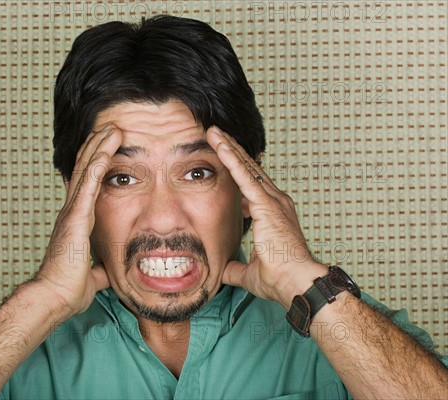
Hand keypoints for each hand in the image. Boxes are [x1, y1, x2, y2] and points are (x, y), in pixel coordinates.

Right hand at [34, 124, 121, 314]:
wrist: (55, 298)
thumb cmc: (68, 288)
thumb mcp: (91, 275)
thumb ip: (99, 268)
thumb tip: (106, 272)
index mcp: (75, 221)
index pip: (85, 186)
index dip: (94, 165)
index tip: (105, 149)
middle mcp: (71, 211)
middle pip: (84, 171)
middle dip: (97, 148)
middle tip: (110, 129)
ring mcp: (71, 212)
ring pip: (86, 170)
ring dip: (99, 147)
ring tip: (113, 129)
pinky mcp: (76, 217)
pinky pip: (88, 184)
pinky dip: (98, 164)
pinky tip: (107, 148)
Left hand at [206, 126, 326, 308]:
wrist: (295, 282)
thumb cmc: (278, 278)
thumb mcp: (249, 272)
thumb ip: (234, 268)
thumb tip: (222, 271)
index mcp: (273, 214)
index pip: (251, 186)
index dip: (237, 172)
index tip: (223, 160)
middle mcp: (276, 202)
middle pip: (249, 169)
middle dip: (232, 151)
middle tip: (216, 135)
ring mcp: (272, 200)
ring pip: (245, 166)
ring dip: (228, 148)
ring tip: (213, 132)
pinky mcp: (266, 203)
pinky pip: (244, 175)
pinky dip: (230, 159)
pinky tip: (218, 144)